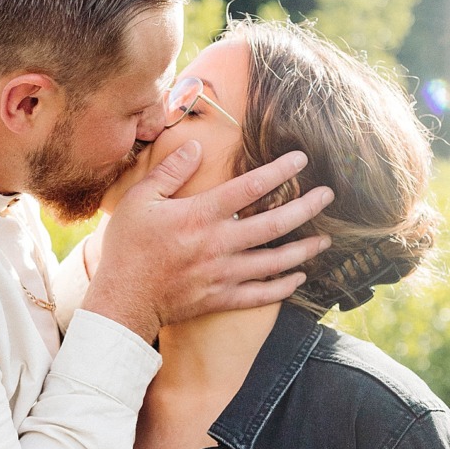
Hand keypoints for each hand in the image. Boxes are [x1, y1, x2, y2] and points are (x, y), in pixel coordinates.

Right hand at [83, 142, 331, 341]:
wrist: (122, 300)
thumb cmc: (127, 248)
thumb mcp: (140, 200)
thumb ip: (170, 172)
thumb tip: (196, 147)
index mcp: (200, 215)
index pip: (250, 187)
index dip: (279, 171)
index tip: (301, 159)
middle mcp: (219, 243)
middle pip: (274, 223)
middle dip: (306, 208)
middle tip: (327, 196)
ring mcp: (223, 274)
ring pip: (275, 261)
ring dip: (304, 249)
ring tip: (325, 240)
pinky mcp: (221, 298)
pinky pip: (261, 295)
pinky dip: (283, 287)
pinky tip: (299, 278)